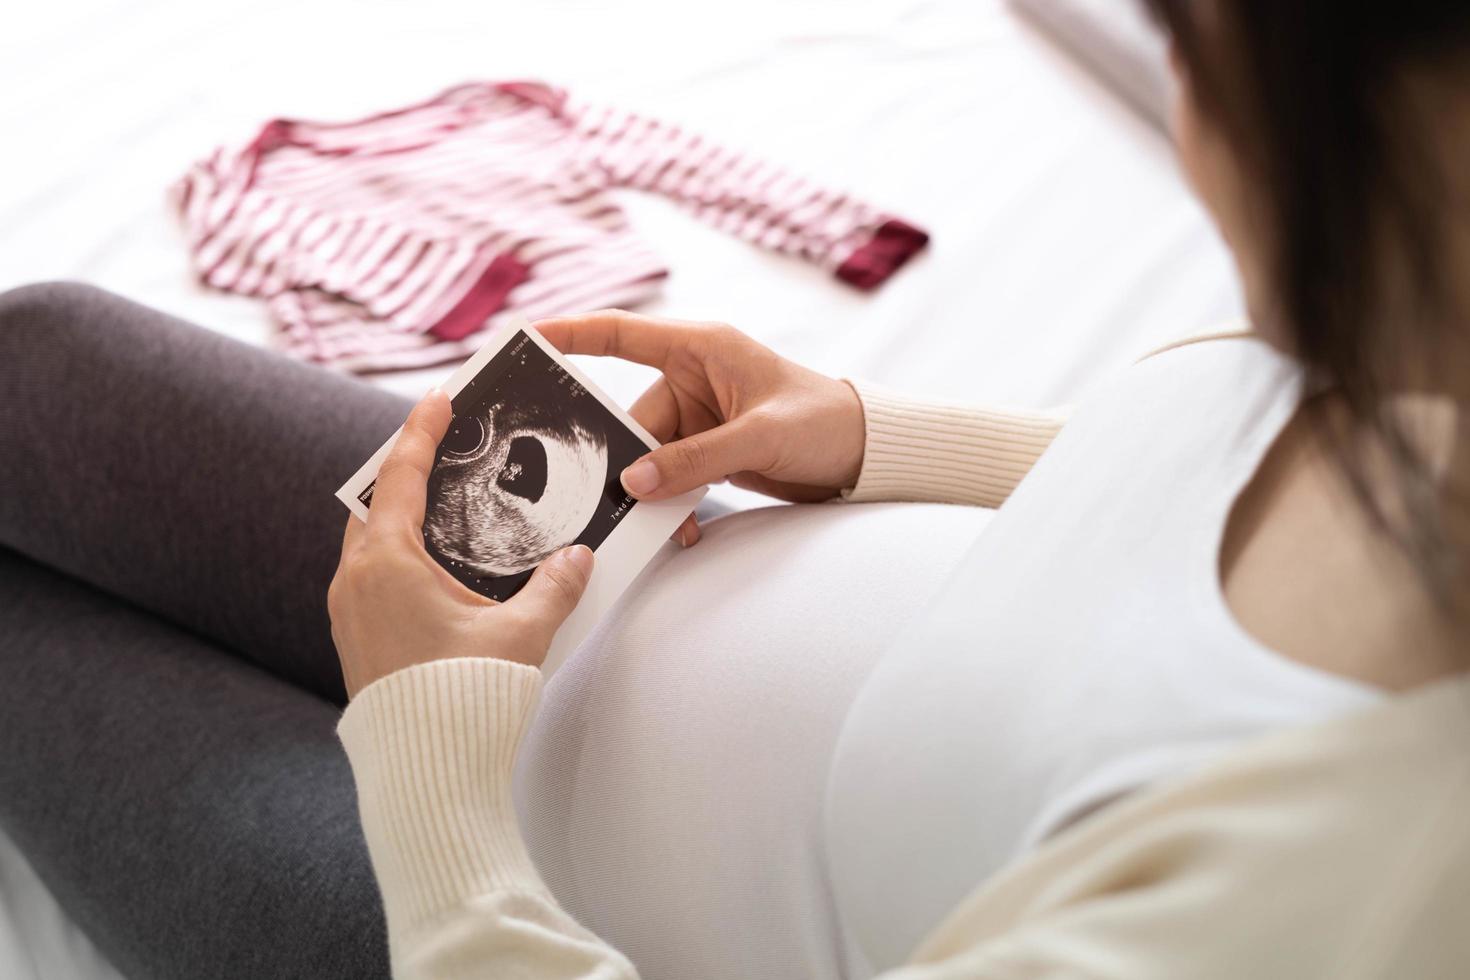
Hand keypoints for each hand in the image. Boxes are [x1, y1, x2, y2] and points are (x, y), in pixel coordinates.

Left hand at [328, 390, 594, 698]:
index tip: (438, 399)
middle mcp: (356, 580)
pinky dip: (399, 557)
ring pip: (370, 543)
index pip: (402, 477)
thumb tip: (576, 559)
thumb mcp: (521, 633)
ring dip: (402, 519)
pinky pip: (371, 578)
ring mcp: (348, 613)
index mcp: (388, 562)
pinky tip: (435, 570)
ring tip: (443, 508)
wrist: (424, 773)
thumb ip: (553, 586)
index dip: (421, 432)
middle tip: (443, 451)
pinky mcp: (355, 641)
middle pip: (377, 505)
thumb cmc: (464, 698)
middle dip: (409, 474)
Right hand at [535, 310, 866, 544]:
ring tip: (661, 527)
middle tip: (611, 500)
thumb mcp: (762, 436)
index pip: (619, 333)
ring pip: (646, 458)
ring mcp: (696, 418)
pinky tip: (683, 530)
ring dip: (651, 494)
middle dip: (621, 462)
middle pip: (628, 419)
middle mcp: (691, 378)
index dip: (569, 333)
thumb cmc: (825, 422)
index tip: (524, 338)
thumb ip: (697, 459)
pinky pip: (669, 478)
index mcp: (700, 348)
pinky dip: (670, 504)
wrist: (864, 454)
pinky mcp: (705, 451)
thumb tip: (634, 484)